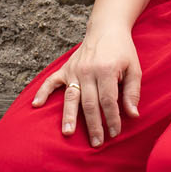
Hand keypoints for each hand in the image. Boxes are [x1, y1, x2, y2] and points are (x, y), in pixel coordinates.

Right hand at [31, 19, 141, 146]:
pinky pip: (51, 81)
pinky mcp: (66, 68)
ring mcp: (74, 70)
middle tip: (96, 143)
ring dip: (69, 116)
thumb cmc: (122, 51)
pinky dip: (42, 92)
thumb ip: (133, 92)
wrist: (106, 29)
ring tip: (67, 133)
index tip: (115, 133)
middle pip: (89, 103)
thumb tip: (133, 115)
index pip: (108, 100)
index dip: (112, 118)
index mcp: (107, 71)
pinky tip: (36, 105)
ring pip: (71, 97)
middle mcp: (88, 71)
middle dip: (93, 125)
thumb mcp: (134, 68)